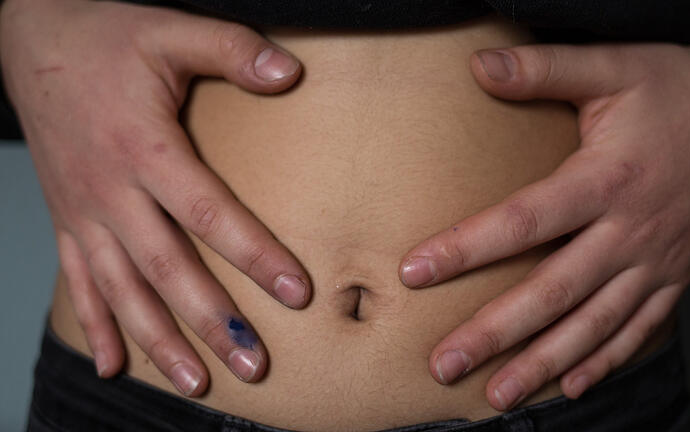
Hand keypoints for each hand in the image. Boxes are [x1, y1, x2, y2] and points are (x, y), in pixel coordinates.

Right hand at [1, 0, 309, 395]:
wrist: (29, 36)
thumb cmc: (104, 37)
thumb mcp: (169, 30)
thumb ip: (231, 50)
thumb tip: (291, 71)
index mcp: (143, 147)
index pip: (208, 212)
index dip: (254, 254)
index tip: (297, 292)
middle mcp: (110, 190)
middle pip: (166, 268)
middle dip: (211, 321)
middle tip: (253, 364)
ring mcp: (84, 210)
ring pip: (123, 289)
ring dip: (160, 340)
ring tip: (196, 382)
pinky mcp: (67, 218)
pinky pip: (80, 282)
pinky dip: (97, 325)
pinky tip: (115, 364)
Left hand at [399, 42, 689, 409]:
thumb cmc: (673, 88)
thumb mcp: (613, 65)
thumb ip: (546, 68)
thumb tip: (479, 66)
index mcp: (607, 179)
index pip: (525, 221)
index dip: (467, 248)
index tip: (414, 272)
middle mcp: (631, 231)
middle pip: (554, 291)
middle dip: (496, 333)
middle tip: (444, 364)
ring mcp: (656, 261)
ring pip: (593, 324)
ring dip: (543, 363)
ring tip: (495, 395)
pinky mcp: (674, 276)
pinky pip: (640, 329)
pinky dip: (605, 360)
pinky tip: (570, 385)